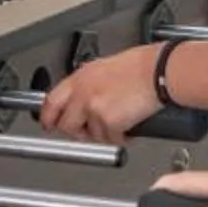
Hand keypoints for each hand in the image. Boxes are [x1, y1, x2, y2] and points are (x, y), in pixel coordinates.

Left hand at [39, 47, 164, 143]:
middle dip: (78, 132)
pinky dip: (122, 137)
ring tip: (119, 122)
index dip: (48, 116)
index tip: (49, 123)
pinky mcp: (109, 122)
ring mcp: (94, 109)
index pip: (52, 101)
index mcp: (80, 77)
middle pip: (67, 124)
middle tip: (89, 132)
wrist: (159, 71)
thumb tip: (83, 99)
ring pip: (91, 135)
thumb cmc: (141, 66)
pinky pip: (111, 139)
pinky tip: (130, 127)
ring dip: (105, 134)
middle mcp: (83, 93)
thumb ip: (88, 84)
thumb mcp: (104, 68)